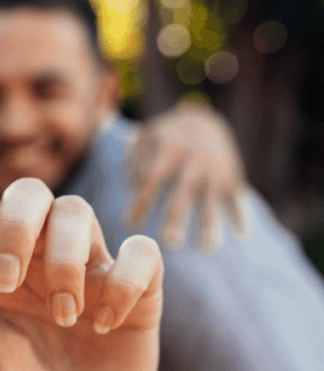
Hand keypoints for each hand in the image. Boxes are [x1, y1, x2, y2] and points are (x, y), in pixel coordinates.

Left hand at [0, 151, 162, 370]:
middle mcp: (41, 258)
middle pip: (31, 193)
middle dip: (14, 225)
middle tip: (1, 279)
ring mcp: (91, 270)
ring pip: (79, 212)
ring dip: (65, 259)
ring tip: (62, 316)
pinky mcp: (139, 293)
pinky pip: (143, 255)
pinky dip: (125, 282)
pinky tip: (105, 323)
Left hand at [126, 103, 250, 250]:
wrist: (203, 122)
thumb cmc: (164, 139)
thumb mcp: (145, 139)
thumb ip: (135, 160)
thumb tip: (136, 185)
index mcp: (169, 151)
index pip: (152, 180)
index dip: (142, 201)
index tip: (130, 224)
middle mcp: (194, 161)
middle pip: (183, 194)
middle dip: (177, 219)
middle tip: (168, 244)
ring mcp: (215, 170)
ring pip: (212, 200)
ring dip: (210, 224)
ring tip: (207, 248)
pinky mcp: (232, 177)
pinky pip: (237, 198)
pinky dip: (241, 215)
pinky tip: (241, 235)